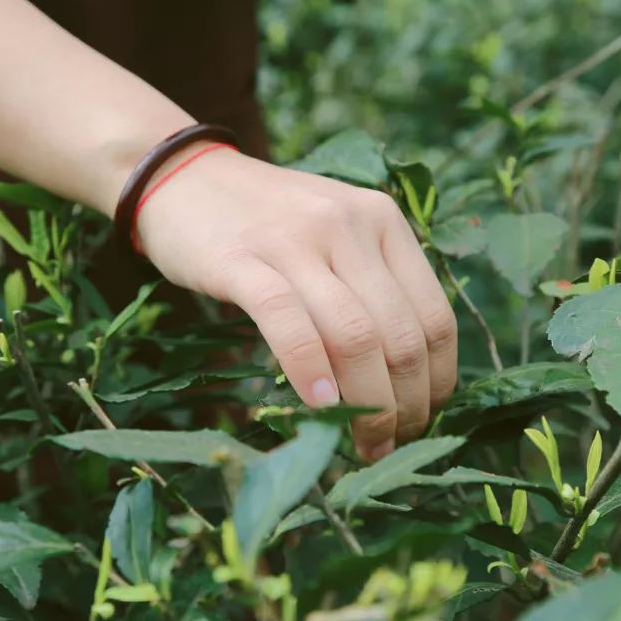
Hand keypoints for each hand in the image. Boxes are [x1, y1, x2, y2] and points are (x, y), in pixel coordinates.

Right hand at [136, 146, 457, 459]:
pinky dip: (311, 371)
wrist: (182, 176)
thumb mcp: (334, 238)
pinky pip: (289, 322)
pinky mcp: (242, 259)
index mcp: (383, 221)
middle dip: (405, 405)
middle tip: (392, 444)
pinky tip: (321, 407)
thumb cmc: (264, 224)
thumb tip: (406, 381)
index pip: (434, 316)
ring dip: (367, 403)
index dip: (438, 381)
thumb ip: (370, 288)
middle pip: (400, 335)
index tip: (424, 420)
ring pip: (355, 335)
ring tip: (364, 442)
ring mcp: (296, 239)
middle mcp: (349, 225)